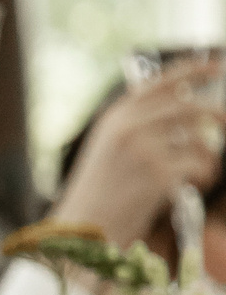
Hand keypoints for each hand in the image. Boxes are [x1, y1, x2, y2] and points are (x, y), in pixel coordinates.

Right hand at [57, 61, 224, 248]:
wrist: (82, 230)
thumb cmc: (100, 194)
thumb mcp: (111, 150)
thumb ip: (141, 126)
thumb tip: (190, 109)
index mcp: (115, 117)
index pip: (162, 82)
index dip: (195, 68)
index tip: (219, 63)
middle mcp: (128, 127)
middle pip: (190, 106)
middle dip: (216, 113)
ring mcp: (143, 149)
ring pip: (199, 137)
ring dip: (209, 154)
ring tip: (202, 171)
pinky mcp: (158, 173)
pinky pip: (201, 164)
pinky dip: (205, 175)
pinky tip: (196, 185)